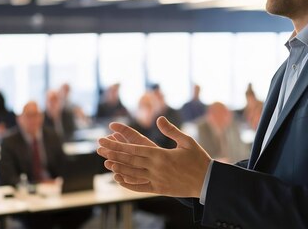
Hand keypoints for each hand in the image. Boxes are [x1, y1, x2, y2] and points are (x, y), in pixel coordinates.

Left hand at [97, 116, 211, 197]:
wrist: (208, 182)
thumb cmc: (199, 160)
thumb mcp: (187, 141)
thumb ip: (171, 130)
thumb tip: (159, 118)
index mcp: (161, 155)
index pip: (134, 149)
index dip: (118, 144)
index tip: (106, 139)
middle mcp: (155, 168)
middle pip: (129, 160)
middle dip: (113, 153)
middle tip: (99, 147)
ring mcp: (156, 180)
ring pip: (132, 174)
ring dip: (117, 167)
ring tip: (105, 162)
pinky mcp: (159, 189)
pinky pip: (139, 187)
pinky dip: (128, 183)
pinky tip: (119, 178)